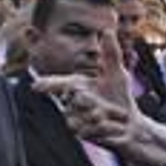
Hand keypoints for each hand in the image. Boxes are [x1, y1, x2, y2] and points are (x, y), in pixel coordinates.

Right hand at [35, 33, 146, 148]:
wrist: (130, 124)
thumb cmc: (120, 96)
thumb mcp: (118, 74)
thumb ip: (111, 54)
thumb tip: (107, 30)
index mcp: (77, 85)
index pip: (59, 83)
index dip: (47, 85)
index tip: (36, 86)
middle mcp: (72, 102)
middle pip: (76, 102)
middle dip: (95, 104)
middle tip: (109, 107)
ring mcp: (75, 119)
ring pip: (82, 117)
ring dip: (103, 117)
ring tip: (112, 116)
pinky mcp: (82, 134)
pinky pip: (89, 131)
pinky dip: (106, 128)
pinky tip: (113, 127)